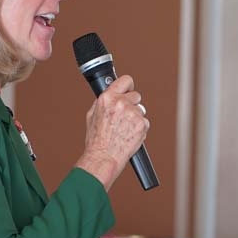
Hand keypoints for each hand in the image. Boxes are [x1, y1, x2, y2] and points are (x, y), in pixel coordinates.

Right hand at [75, 75, 148, 189]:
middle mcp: (120, 102)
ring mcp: (133, 113)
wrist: (104, 157)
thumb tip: (111, 94)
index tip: (129, 89)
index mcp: (107, 98)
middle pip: (136, 95)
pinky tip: (129, 134)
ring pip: (141, 110)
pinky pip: (144, 121)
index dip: (128, 85)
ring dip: (135, 117)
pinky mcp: (141, 123)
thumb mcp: (92, 115)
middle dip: (132, 104)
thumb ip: (103, 102)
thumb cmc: (97, 140)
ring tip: (124, 129)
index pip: (125, 80)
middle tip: (124, 116)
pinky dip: (139, 128)